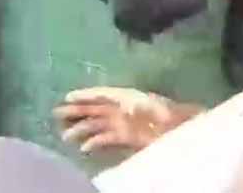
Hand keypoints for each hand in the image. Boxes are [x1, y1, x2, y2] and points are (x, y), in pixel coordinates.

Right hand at [55, 88, 201, 153]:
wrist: (185, 129)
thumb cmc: (173, 116)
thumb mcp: (159, 110)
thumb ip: (142, 108)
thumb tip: (125, 108)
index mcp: (127, 97)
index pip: (102, 94)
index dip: (85, 95)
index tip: (68, 97)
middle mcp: (122, 108)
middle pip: (95, 108)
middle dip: (76, 110)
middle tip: (57, 113)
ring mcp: (123, 123)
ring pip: (96, 124)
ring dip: (81, 128)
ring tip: (65, 136)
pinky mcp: (126, 137)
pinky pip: (105, 138)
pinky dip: (94, 142)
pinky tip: (84, 148)